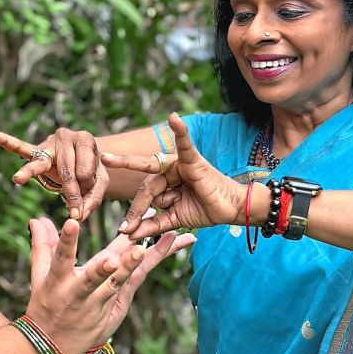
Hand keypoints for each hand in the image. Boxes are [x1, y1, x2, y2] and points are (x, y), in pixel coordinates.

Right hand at [0, 126, 108, 220]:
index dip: (88, 184)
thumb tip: (78, 216)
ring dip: (30, 174)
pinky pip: (19, 147)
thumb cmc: (91, 170)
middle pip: (65, 169)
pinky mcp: (35, 150)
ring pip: (40, 162)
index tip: (88, 191)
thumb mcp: (99, 182)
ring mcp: (48, 143)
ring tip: (17, 179)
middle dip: (70, 192)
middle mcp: (66, 135)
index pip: (85, 167)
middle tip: (74, 211)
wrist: (82, 159)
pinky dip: (4, 141)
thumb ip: (92, 199)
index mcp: (85, 139)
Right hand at [24, 217, 193, 353]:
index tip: (71, 224)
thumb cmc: (46, 305)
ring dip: (132, 267)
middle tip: (129, 249)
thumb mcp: (40, 277)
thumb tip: (36, 218)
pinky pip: (134, 283)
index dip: (66, 242)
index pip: (60, 259)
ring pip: (119, 283)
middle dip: (111, 266)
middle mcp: (79, 293)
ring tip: (144, 250)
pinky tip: (166, 247)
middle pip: (96, 277)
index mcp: (58, 282)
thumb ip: (42, 245)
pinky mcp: (114, 308)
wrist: (53, 346)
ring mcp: (99, 303)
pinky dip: (148, 265)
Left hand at [101, 113, 244, 238]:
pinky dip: (180, 131)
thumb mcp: (173, 219)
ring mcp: (180, 163)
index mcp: (165, 181)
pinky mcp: (193, 160)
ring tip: (181, 204)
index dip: (133, 211)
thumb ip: (152, 225)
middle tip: (127, 224)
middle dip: (138, 208)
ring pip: (158, 185)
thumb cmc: (204, 210)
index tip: (122, 227)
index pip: (143, 193)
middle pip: (146, 188)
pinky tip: (174, 118)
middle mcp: (169, 170)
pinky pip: (185, 144)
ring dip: (168, 201)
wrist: (230, 210)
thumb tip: (128, 235)